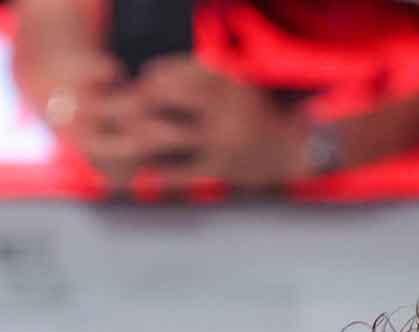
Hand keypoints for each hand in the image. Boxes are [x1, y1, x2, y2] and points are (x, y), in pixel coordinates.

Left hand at [76, 56, 310, 193]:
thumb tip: (149, 76)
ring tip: (130, 139)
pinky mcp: (219, 168)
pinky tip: (145, 169)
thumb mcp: (232, 84)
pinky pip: (176, 170)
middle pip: (160, 100)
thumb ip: (198, 77)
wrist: (292, 149)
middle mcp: (221, 106)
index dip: (150, 78)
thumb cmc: (254, 112)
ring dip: (139, 139)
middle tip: (126, 112)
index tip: (142, 85)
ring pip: (163, 136)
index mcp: (225, 79)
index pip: (172, 72)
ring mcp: (220, 138)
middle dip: (137, 105)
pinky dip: (156, 170)